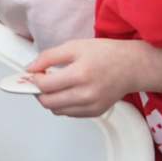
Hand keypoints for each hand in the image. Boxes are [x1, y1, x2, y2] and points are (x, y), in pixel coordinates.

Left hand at [26, 39, 141, 117]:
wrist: (132, 66)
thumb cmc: (105, 54)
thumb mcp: (73, 46)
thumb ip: (48, 57)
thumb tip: (30, 68)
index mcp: (80, 74)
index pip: (45, 86)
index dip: (34, 79)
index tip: (35, 73)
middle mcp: (86, 94)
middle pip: (48, 102)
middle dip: (38, 92)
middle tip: (40, 81)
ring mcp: (92, 106)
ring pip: (57, 111)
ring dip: (49, 99)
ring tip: (54, 86)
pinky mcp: (96, 112)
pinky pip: (69, 114)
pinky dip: (62, 105)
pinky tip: (67, 92)